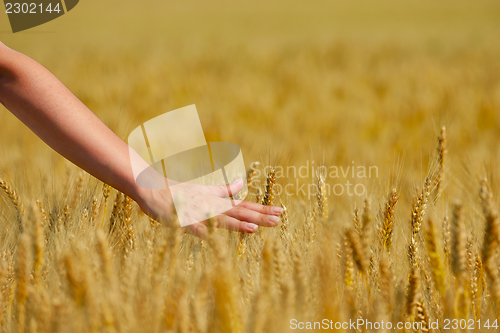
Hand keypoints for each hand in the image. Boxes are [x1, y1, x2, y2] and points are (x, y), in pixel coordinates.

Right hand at [136, 179, 282, 238]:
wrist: (152, 188)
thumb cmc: (178, 191)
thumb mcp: (204, 190)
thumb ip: (223, 190)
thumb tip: (241, 184)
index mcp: (217, 201)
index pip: (244, 205)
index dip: (261, 209)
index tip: (280, 211)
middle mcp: (211, 205)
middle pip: (238, 212)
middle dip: (259, 215)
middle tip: (279, 218)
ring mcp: (198, 212)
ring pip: (220, 219)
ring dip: (237, 223)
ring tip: (255, 227)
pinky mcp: (183, 220)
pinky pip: (196, 227)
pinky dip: (206, 231)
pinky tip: (216, 238)